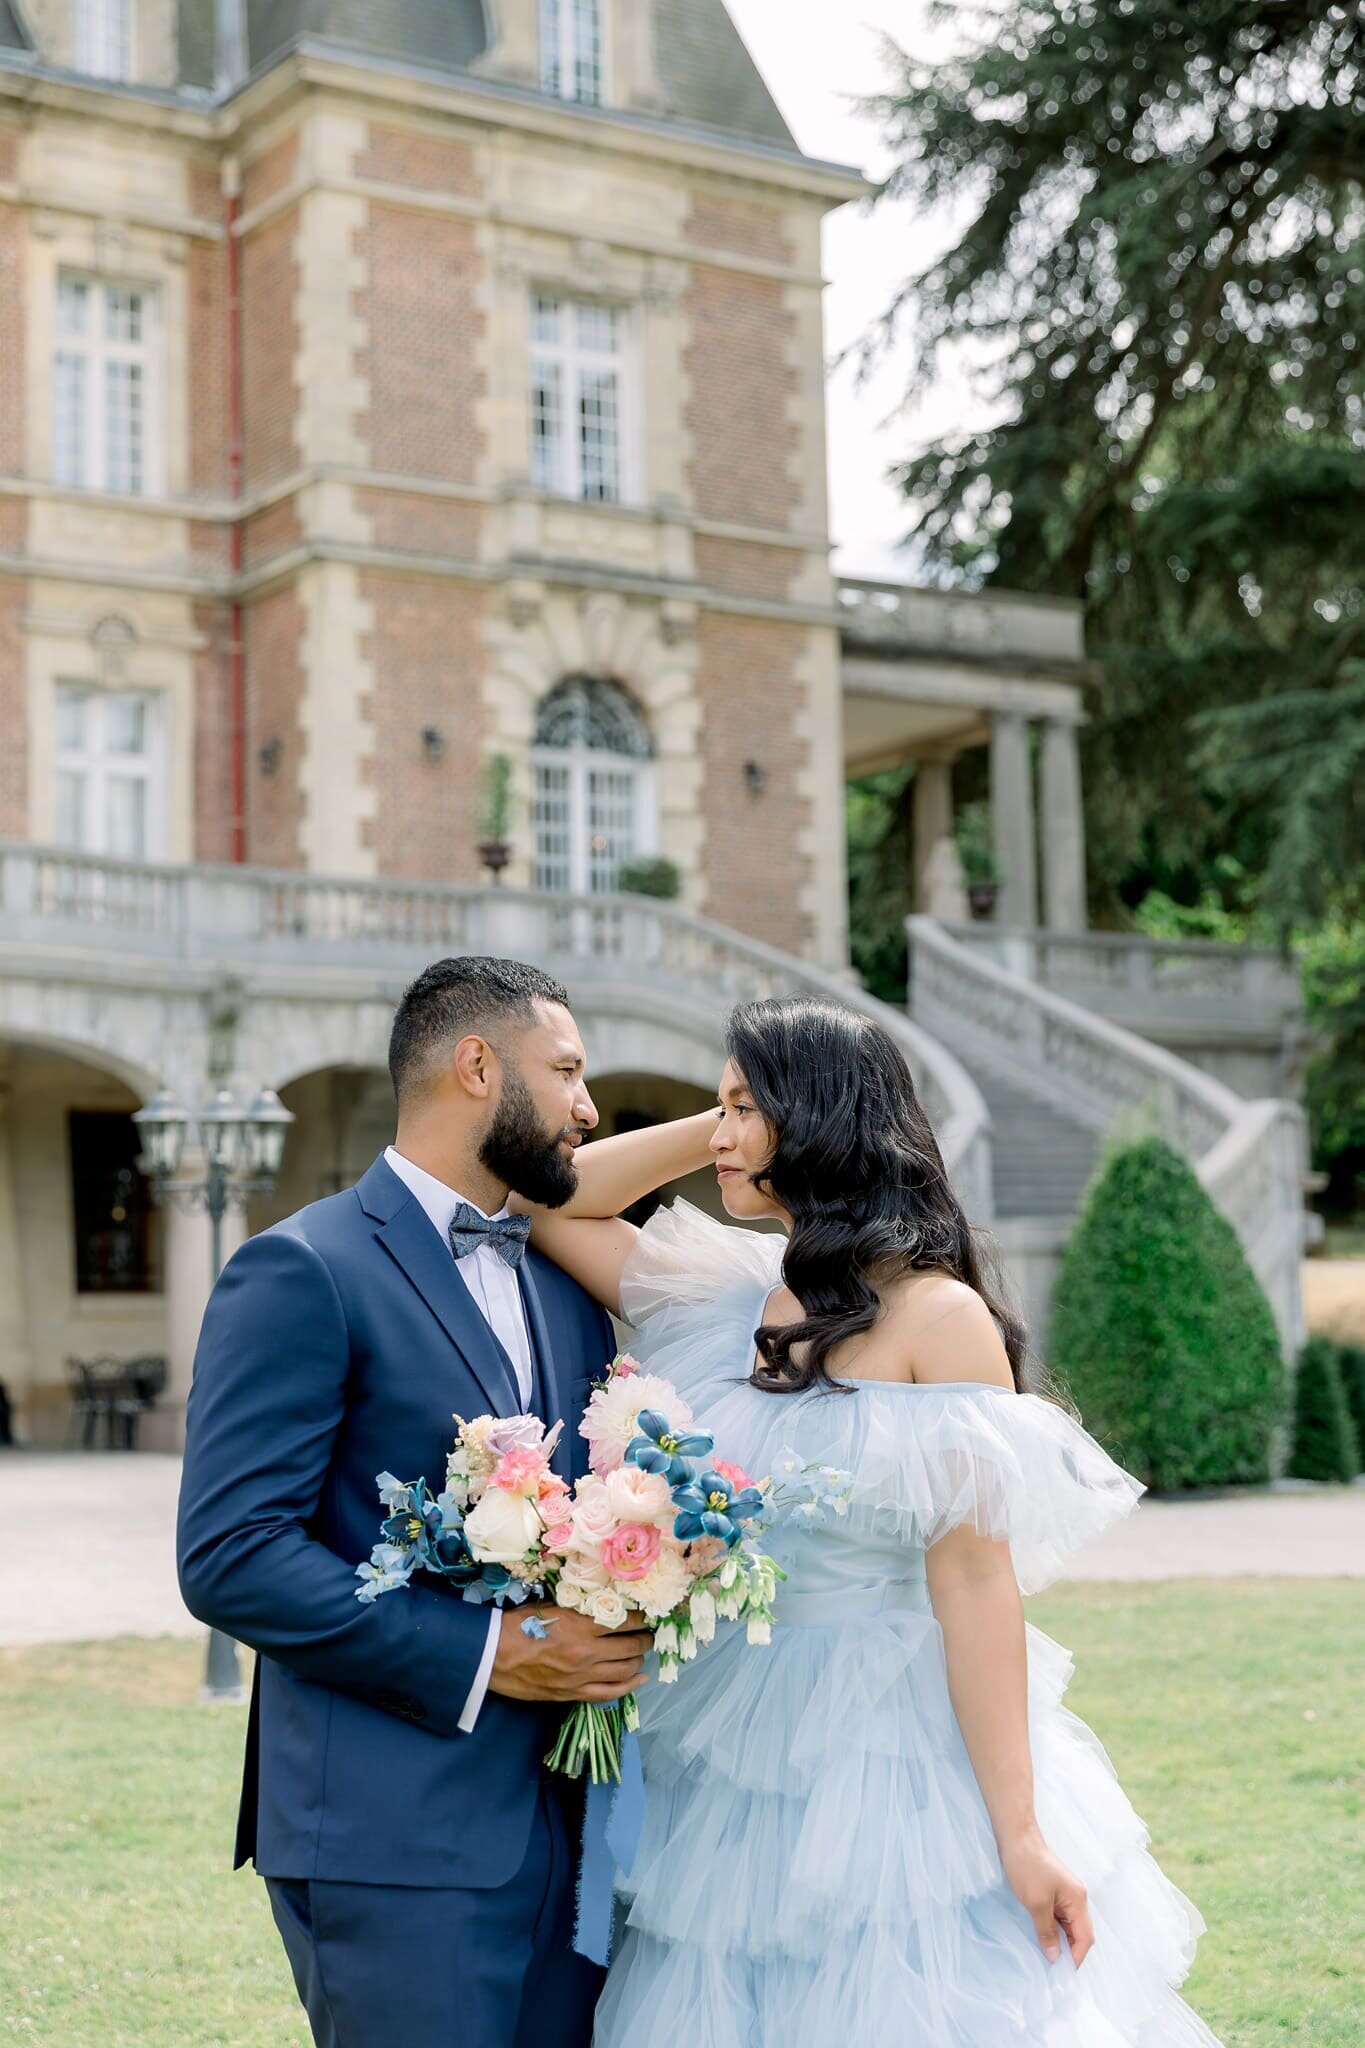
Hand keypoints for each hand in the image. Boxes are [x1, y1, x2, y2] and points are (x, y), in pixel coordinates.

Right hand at [488, 1603, 652, 1704]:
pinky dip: (628, 1686)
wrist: (492, 1656)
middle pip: (629, 1647)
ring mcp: (581, 1676)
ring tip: (642, 1652)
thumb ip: (578, 1607)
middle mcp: (587, 1652)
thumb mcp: (551, 1606)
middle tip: (649, 1633)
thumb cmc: (518, 1625)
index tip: (647, 1614)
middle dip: (644, 1639)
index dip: (641, 1618)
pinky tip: (639, 1678)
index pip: (624, 1622)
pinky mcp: (573, 1694)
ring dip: (638, 1660)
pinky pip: (609, 1693)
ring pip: (624, 1670)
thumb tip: (601, 1602)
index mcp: (581, 1626)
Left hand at [999, 1828, 1093, 1966]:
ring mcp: (1066, 1894)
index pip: (1085, 1937)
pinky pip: (1059, 1917)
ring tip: (1046, 1956)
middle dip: (1069, 1951)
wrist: (1016, 1838)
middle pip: (1080, 1933)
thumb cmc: (1027, 1868)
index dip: (1076, 1957)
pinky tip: (1042, 1936)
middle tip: (1053, 1968)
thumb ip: (1047, 1932)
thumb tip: (1055, 1957)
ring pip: (1069, 1926)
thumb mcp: (1036, 1903)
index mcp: (1078, 1900)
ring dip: (1060, 1940)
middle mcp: (1077, 1898)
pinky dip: (1054, 1929)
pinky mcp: (1055, 1891)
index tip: (1062, 1973)